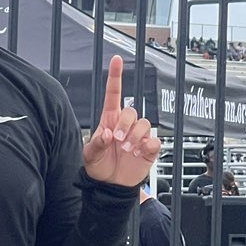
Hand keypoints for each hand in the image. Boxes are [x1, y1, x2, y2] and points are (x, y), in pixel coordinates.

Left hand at [82, 56, 160, 185]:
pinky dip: (147, 146)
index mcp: (109, 120)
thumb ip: (97, 143)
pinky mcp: (149, 148)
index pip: (113, 93)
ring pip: (144, 124)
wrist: (110, 186)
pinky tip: (139, 154)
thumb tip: (107, 134)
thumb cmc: (98, 166)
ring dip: (135, 136)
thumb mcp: (90, 155)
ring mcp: (138, 136)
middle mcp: (125, 125)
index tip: (117, 60)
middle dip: (125, 125)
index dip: (116, 76)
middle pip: (131, 111)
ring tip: (127, 149)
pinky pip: (155, 140)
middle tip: (118, 140)